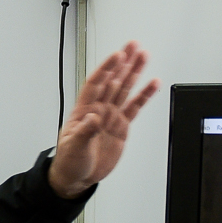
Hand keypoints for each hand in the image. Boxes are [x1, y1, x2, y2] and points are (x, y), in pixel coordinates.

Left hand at [48, 42, 158, 198]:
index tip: (117, 55)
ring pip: (125, 89)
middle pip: (113, 80)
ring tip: (144, 56)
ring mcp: (110, 117)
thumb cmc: (69, 161)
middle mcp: (98, 109)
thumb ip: (84, 132)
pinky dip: (144, 95)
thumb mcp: (73, 147)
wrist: (77, 177)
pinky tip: (152, 84)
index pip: (96, 83)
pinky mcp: (121, 127)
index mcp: (84, 111)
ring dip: (134, 72)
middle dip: (123, 62)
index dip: (107, 69)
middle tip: (133, 45)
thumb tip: (92, 118)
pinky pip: (134, 107)